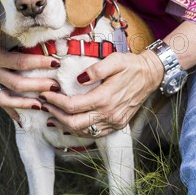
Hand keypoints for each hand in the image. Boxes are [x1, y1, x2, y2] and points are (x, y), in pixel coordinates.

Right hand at [0, 22, 60, 123]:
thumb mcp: (4, 31)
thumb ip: (20, 34)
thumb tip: (45, 30)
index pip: (21, 62)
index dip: (39, 63)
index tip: (56, 62)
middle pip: (16, 84)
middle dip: (38, 85)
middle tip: (55, 86)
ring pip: (6, 99)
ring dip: (25, 104)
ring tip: (42, 107)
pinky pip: (1, 103)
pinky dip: (12, 112)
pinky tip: (24, 121)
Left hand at [39, 50, 163, 136]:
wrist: (151, 75)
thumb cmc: (131, 65)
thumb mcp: (115, 60)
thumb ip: (96, 69)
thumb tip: (78, 79)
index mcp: (105, 98)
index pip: (73, 106)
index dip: (55, 101)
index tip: (45, 93)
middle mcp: (109, 114)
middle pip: (74, 123)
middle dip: (55, 115)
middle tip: (44, 105)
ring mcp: (114, 122)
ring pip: (83, 132)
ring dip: (64, 125)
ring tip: (51, 116)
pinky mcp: (117, 124)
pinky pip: (94, 134)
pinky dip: (78, 131)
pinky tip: (69, 125)